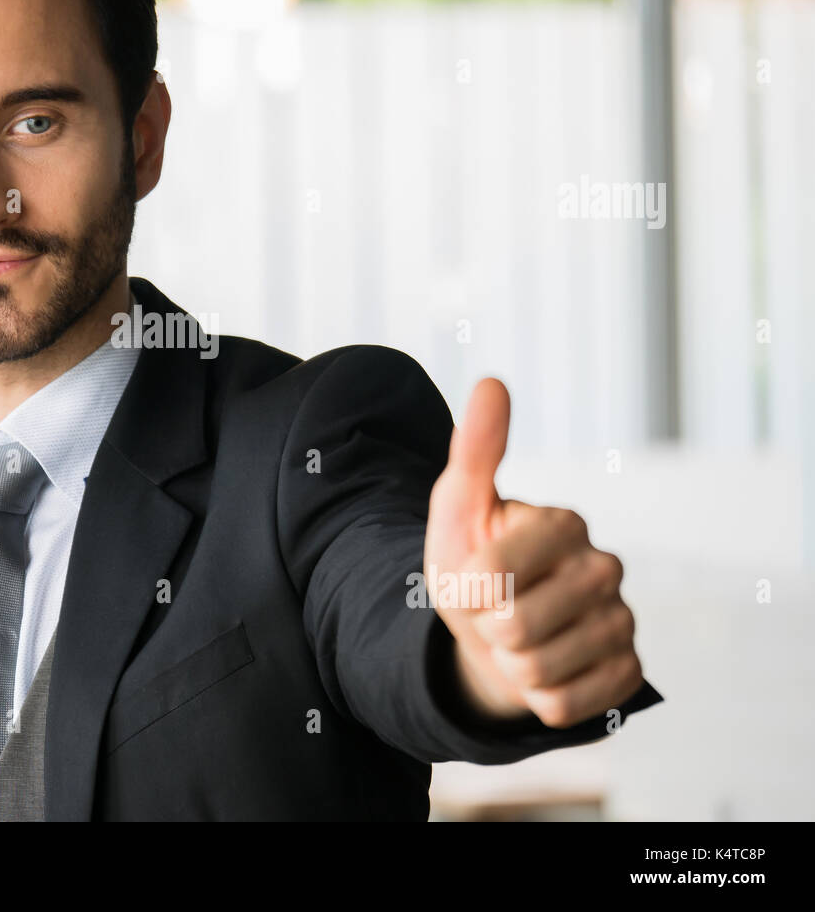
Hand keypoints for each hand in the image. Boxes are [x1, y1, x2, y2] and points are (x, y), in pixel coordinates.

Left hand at [423, 377, 644, 727]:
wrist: (487, 630)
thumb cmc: (471, 563)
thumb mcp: (458, 508)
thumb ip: (476, 449)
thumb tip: (491, 382)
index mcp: (565, 523)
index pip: (494, 569)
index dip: (464, 584)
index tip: (470, 574)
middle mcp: (604, 568)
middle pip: (516, 625)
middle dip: (485, 626)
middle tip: (493, 611)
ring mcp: (621, 623)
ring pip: (537, 669)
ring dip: (508, 663)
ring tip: (514, 640)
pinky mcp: (627, 674)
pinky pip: (564, 705)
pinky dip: (537, 696)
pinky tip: (543, 670)